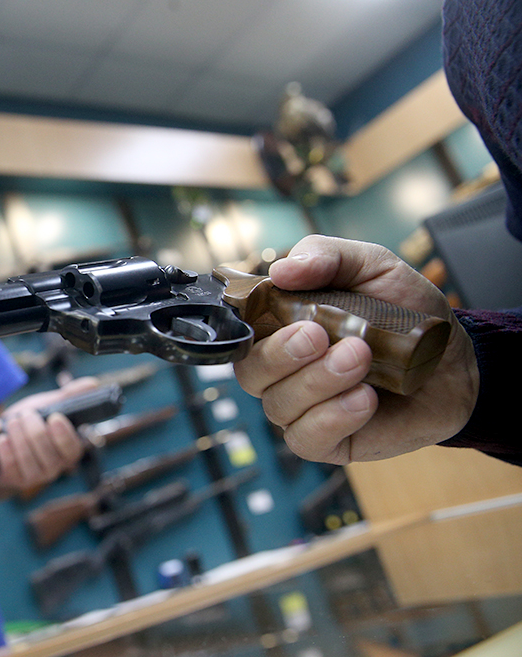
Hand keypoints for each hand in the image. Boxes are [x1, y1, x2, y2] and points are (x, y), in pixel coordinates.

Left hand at [0, 377, 97, 491]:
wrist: (2, 439)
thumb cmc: (31, 422)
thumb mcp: (49, 406)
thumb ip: (69, 396)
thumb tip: (92, 383)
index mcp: (68, 450)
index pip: (72, 449)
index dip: (63, 435)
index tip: (54, 417)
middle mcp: (54, 467)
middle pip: (47, 452)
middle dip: (34, 429)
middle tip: (26, 414)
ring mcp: (34, 476)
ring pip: (28, 458)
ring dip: (18, 435)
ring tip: (13, 421)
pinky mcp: (14, 480)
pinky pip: (10, 466)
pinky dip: (5, 449)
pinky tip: (2, 438)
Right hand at [233, 235, 478, 463]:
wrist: (456, 362)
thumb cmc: (405, 314)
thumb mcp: (374, 266)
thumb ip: (328, 256)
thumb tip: (282, 270)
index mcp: (280, 324)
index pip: (239, 326)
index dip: (244, 321)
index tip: (273, 308)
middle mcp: (282, 368)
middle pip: (249, 371)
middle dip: (282, 354)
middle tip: (322, 335)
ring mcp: (300, 407)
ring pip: (279, 404)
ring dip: (319, 381)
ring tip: (362, 359)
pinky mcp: (324, 440)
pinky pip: (306, 437)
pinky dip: (334, 417)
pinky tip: (365, 399)